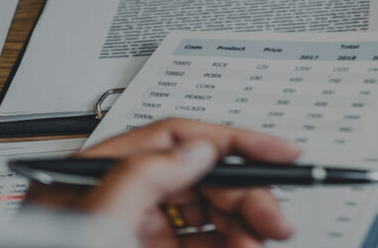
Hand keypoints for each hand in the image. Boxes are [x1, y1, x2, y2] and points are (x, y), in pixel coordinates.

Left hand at [25, 118, 300, 247]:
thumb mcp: (96, 225)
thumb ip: (144, 177)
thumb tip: (197, 150)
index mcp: (100, 176)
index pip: (177, 138)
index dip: (235, 142)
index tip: (281, 152)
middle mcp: (123, 198)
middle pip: (203, 177)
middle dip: (248, 195)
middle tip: (277, 220)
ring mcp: (139, 232)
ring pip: (210, 212)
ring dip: (245, 225)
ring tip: (263, 242)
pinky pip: (205, 243)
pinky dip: (232, 244)